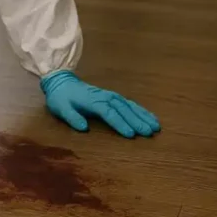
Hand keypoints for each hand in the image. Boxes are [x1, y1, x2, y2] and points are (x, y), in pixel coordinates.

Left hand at [40, 70, 160, 137]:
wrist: (61, 82)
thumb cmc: (60, 98)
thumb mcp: (60, 108)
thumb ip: (71, 117)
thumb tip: (84, 128)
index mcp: (92, 101)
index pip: (109, 113)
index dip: (120, 124)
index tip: (131, 135)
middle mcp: (104, 97)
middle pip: (123, 109)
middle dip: (137, 121)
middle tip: (150, 133)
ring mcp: (110, 96)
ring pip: (129, 105)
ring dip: (143, 115)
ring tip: (156, 126)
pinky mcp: (112, 96)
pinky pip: (129, 103)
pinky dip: (140, 110)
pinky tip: (150, 116)